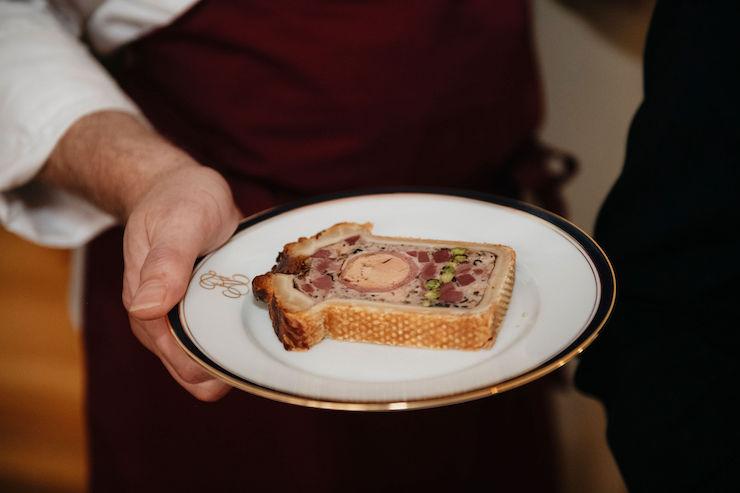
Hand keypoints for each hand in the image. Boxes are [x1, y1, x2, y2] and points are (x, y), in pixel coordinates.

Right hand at [43, 111, 240, 400]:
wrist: (181, 186)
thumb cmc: (177, 200)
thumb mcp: (178, 223)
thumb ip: (165, 264)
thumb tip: (145, 309)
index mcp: (148, 310)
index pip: (183, 363)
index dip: (217, 366)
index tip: (253, 353)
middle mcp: (163, 322)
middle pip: (198, 374)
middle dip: (231, 368)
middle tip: (268, 343)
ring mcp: (185, 319)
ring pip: (213, 361)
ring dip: (239, 354)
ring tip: (272, 333)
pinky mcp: (205, 311)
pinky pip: (223, 339)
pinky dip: (242, 337)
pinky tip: (266, 324)